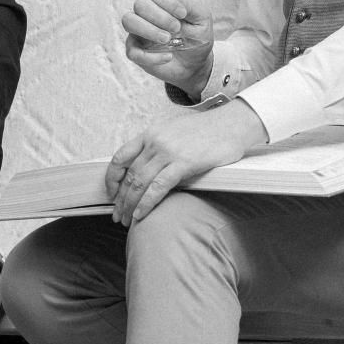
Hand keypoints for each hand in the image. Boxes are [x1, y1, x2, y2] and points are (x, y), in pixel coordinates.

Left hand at [104, 99, 267, 225]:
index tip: (111, 192)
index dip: (112, 177)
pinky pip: (158, 187)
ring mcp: (168, 152)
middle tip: (117, 215)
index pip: (121, 156)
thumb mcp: (175, 132)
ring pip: (140, 183)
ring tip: (126, 220)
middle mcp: (155, 141)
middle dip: (120, 198)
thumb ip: (159, 148)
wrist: (232, 124)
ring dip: (130, 205)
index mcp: (150, 133)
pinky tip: (141, 215)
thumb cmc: (207, 131)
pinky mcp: (183, 163)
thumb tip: (148, 170)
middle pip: (130, 174)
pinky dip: (147, 203)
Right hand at [122, 0, 212, 95]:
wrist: (195, 64)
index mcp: (162, 3)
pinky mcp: (136, 51)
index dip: (167, 0)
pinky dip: (150, 56)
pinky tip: (168, 57)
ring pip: (129, 21)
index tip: (182, 14)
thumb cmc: (197, 38)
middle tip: (176, 29)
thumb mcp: (202, 21)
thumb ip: (191, 6)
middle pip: (140, 4)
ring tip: (167, 40)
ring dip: (148, 30)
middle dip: (159, 16)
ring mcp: (138, 32)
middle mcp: (146, 15)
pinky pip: (132, 51)